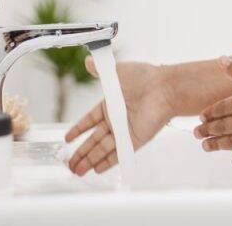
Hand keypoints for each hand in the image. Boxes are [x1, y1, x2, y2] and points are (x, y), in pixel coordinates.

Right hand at [63, 58, 174, 175]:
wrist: (163, 88)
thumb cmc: (144, 77)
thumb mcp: (117, 72)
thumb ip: (100, 70)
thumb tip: (88, 61)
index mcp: (111, 104)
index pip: (90, 120)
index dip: (78, 129)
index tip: (68, 139)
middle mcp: (117, 120)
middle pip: (94, 139)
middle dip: (81, 152)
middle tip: (70, 163)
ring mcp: (125, 131)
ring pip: (103, 149)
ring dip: (90, 160)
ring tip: (77, 170)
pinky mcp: (135, 140)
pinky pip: (119, 153)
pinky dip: (108, 162)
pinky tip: (97, 169)